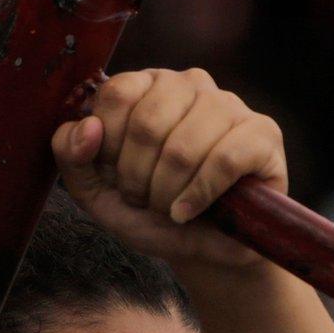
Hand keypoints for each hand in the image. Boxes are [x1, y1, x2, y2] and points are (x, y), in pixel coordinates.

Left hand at [52, 68, 286, 272]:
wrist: (198, 248)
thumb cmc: (148, 209)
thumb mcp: (94, 188)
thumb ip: (71, 154)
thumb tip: (87, 128)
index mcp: (146, 85)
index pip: (117, 94)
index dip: (108, 148)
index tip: (116, 176)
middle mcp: (188, 84)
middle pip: (148, 123)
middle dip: (137, 178)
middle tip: (145, 199)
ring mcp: (228, 105)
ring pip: (184, 147)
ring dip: (167, 193)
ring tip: (170, 207)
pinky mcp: (262, 133)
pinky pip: (224, 160)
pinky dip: (199, 196)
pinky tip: (190, 211)